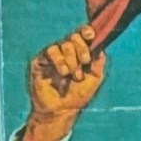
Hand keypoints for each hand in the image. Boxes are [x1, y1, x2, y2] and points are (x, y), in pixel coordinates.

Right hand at [22, 24, 104, 140]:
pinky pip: (51, 51)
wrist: (62, 109)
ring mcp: (53, 55)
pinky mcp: (40, 61)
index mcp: (80, 52)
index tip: (91, 34)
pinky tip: (63, 72)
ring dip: (71, 60)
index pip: (83, 35)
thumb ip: (99, 60)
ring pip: (64, 44)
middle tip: (84, 63)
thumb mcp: (95, 77)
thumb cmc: (79, 94)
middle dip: (82, 49)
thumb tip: (100, 44)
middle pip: (74, 37)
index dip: (87, 31)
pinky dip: (59, 61)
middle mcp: (66, 51)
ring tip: (72, 74)